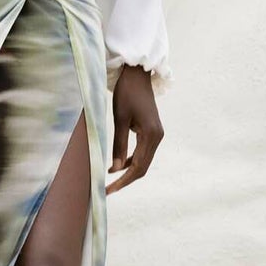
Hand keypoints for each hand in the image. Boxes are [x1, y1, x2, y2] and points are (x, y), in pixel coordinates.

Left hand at [107, 64, 162, 191]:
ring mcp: (156, 134)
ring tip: (110, 179)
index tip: (109, 190)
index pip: (138, 166)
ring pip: (143, 161)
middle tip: (108, 189)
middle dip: (126, 179)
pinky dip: (131, 160)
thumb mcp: (120, 118)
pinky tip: (118, 164)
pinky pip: (143, 152)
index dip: (124, 181)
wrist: (137, 75)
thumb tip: (115, 169)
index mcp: (151, 135)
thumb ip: (119, 144)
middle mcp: (157, 137)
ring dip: (128, 171)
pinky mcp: (152, 131)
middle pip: (143, 167)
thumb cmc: (126, 93)